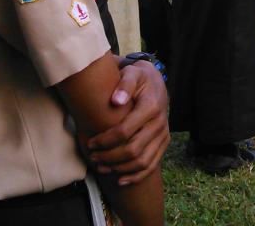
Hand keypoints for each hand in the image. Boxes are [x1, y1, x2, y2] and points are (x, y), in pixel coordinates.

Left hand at [85, 61, 169, 184]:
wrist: (156, 82)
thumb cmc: (138, 78)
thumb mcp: (132, 74)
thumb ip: (124, 85)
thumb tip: (116, 100)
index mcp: (151, 106)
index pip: (125, 131)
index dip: (105, 141)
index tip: (90, 143)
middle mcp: (160, 123)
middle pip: (133, 150)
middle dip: (109, 157)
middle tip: (92, 157)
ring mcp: (163, 134)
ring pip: (142, 161)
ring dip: (120, 168)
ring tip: (102, 168)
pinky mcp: (164, 142)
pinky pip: (152, 165)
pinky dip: (137, 176)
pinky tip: (121, 180)